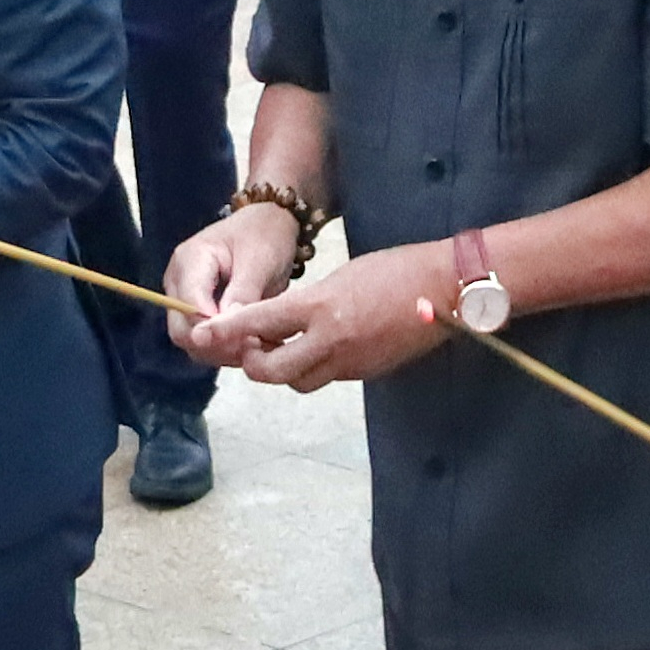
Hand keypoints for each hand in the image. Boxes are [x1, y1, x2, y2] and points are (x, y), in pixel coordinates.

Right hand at [167, 200, 306, 366]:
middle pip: (182, 331)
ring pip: (193, 342)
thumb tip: (226, 326)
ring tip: (260, 346)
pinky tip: (254, 344)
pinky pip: (205, 341)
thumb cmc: (265, 234)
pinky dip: (227, 349)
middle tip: (256, 348)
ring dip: (224, 352)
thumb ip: (242, 293)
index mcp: (190, 261)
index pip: (187, 309)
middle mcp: (179, 282)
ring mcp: (186, 298)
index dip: (213, 330)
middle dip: (218, 345)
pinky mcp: (198, 312)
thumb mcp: (260, 259)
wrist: (270, 224)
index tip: (247, 339)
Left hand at [204, 243, 454, 391]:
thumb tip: (287, 322)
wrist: (447, 289)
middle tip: (250, 346)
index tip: (202, 334)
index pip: (260, 323)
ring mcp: (352, 362)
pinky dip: (318, 366)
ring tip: (289, 345)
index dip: (227, 331)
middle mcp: (332, 340)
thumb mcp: (343, 276)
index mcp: (322, 306)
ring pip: (299, 381)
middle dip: (253, 363)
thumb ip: (310, 303)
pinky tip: (328, 346)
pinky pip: (330, 378)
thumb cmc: (397, 269)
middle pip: (272, 370)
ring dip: (286, 368)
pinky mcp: (368, 373)